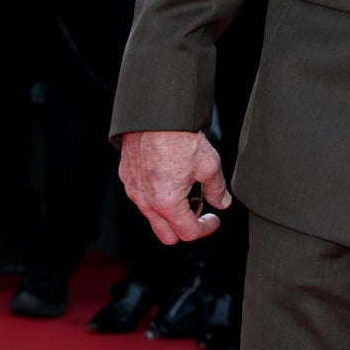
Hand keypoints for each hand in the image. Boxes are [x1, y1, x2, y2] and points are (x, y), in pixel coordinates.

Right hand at [119, 129, 231, 243]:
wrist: (157, 114)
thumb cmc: (179, 137)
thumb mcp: (209, 165)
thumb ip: (217, 190)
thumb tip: (222, 202)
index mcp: (166, 202)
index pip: (188, 232)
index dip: (206, 228)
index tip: (214, 219)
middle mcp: (145, 201)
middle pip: (167, 235)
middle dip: (186, 227)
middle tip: (198, 207)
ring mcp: (133, 190)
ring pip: (153, 217)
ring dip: (171, 212)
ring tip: (186, 189)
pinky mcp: (127, 177)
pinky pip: (142, 199)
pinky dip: (157, 198)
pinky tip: (170, 179)